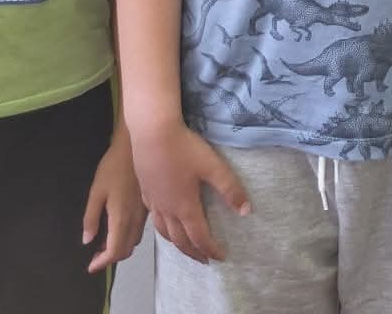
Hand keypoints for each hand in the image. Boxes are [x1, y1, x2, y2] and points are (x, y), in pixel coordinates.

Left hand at [82, 125, 147, 272]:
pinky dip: (127, 237)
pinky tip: (116, 228)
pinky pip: (138, 231)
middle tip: (94, 255)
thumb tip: (87, 241)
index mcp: (121, 218)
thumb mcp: (96, 191)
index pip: (114, 251)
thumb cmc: (112, 168)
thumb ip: (91, 218)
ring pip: (133, 242)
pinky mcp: (147, 207)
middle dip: (110, 257)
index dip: (102, 262)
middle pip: (125, 250)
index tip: (90, 267)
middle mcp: (135, 220)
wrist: (135, 148)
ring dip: (119, 248)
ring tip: (103, 243)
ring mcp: (144, 214)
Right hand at [130, 120, 249, 263]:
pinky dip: (161, 227)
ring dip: (176, 243)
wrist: (151, 130)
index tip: (221, 257)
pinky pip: (153, 217)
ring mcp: (153, 200)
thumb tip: (246, 212)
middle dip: (194, 252)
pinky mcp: (144, 190)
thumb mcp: (213, 166)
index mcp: (185, 206)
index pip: (199, 237)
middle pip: (180, 240)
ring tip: (184, 247)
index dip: (211, 249)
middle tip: (205, 260)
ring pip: (163, 231)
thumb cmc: (184, 148)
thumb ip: (230, 189)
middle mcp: (167, 209)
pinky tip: (164, 221)